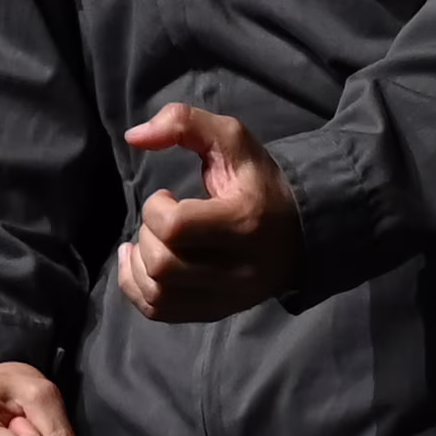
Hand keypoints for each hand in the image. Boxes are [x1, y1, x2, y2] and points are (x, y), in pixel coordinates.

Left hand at [115, 103, 301, 322]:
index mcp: (243, 221)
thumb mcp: (232, 140)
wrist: (302, 230)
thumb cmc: (260, 181)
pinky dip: (137, 290)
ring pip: (158, 295)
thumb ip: (184, 123)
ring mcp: (227, 296)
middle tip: (160, 220)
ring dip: (138, 266)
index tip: (167, 196)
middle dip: (147, 237)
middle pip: (163, 265)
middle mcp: (237, 268)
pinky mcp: (217, 311)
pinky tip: (138, 266)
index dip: (156, 208)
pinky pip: (161, 312)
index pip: (175, 227)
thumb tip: (133, 137)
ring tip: (146, 242)